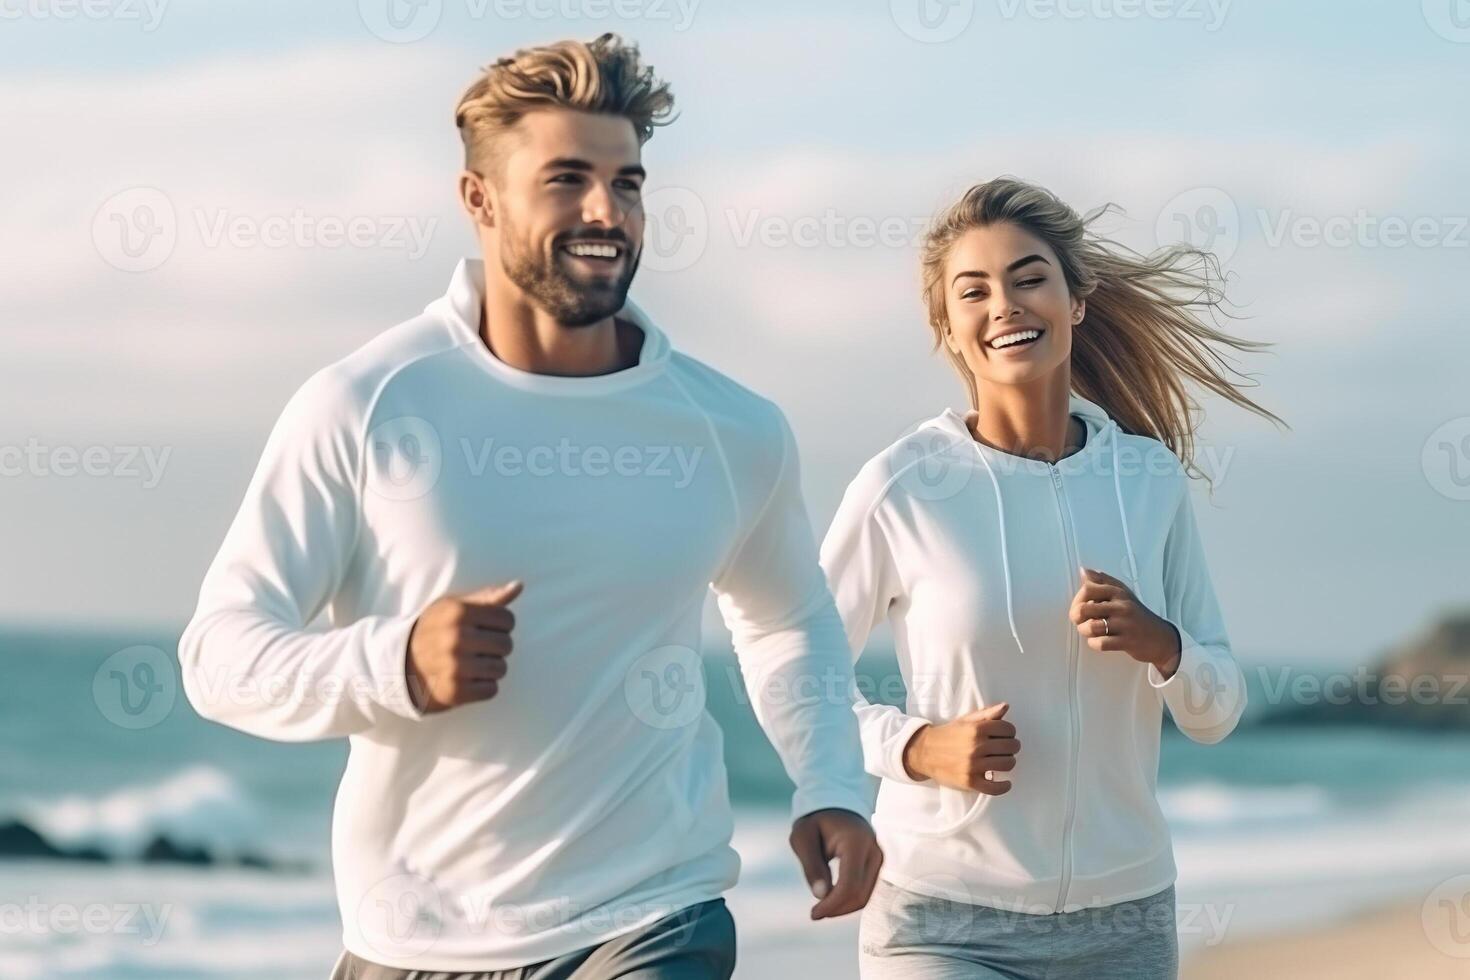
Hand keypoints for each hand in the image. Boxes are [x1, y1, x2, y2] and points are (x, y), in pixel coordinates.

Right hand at [406, 581, 521, 713]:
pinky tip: (466, 679)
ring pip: (501, 669)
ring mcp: (455, 667)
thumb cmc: (435, 631)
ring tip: (471, 664)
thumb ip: (488, 597)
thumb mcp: (454, 607)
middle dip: (496, 647)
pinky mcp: (455, 691)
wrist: (401, 666)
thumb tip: (519, 586)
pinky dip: (483, 687)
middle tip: (476, 648)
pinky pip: (491, 690)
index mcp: (458, 612)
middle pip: (507, 644)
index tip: (483, 628)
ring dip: (490, 668)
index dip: (499, 624)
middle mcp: (456, 638)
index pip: (507, 619)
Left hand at [788, 808, 882, 919]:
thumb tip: (821, 896)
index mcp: (856, 842)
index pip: (849, 885)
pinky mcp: (877, 864)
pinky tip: (832, 900)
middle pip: (860, 894)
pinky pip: (866, 889)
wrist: (835, 805)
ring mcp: (879, 858)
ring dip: (843, 907)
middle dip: (837, 909)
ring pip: (865, 895)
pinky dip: (850, 899)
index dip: (832, 905)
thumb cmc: (815, 822)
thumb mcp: (803, 838)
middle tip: (815, 913)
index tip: (813, 914)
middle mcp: (874, 851)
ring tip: (822, 908)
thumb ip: (812, 866)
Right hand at [900, 702, 1017, 794]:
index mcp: (976, 729)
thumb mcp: (965, 720)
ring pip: (1007, 764)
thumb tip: (1006, 707)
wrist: (924, 753)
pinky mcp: (970, 782)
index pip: (1008, 729)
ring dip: (1008, 762)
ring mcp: (973, 766)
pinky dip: (1004, 786)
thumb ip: (986, 714)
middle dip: (1011, 746)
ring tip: (1001, 761)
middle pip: (1011, 747)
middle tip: (1004, 748)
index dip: (1010, 732)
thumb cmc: (947, 735)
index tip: (1005, 735)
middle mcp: (975, 746)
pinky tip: (1004, 782)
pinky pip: (995, 788)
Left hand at [1069, 567, 1180, 677]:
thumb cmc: (1137, 615)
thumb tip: (1083, 571)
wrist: (1161, 638)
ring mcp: (1125, 624)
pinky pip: (1100, 643)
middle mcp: (1122, 606)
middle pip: (1083, 609)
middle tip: (1081, 620)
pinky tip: (1100, 640)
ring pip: (1090, 627)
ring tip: (1090, 631)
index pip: (1088, 589)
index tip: (1080, 605)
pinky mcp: (1127, 641)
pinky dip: (1095, 643)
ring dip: (1085, 631)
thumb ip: (1102, 581)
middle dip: (1076, 617)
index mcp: (1118, 592)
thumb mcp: (1123, 593)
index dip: (1077, 599)